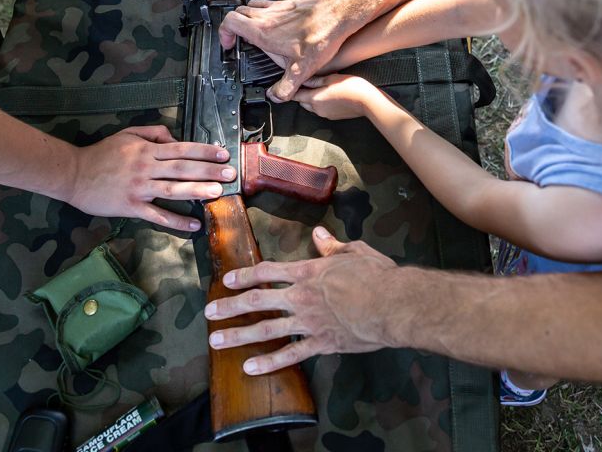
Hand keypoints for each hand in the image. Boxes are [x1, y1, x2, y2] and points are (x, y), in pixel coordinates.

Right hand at [66, 125, 233, 231]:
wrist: (73, 174)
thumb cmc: (101, 154)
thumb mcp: (127, 134)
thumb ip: (153, 133)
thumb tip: (175, 137)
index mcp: (146, 150)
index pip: (181, 149)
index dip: (203, 151)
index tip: (222, 154)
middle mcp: (145, 168)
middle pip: (182, 168)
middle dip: (208, 171)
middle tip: (230, 174)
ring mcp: (139, 188)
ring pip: (173, 190)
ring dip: (197, 191)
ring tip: (217, 194)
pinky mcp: (131, 207)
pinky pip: (157, 215)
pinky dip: (176, 221)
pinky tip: (194, 225)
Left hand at [205, 226, 397, 373]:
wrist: (393, 305)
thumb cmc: (378, 276)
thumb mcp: (355, 252)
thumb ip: (332, 246)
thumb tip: (319, 234)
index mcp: (309, 272)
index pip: (268, 271)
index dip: (245, 275)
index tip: (227, 280)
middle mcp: (301, 297)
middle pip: (258, 300)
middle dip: (230, 306)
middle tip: (209, 312)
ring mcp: (308, 322)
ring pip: (266, 329)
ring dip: (238, 335)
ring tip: (217, 341)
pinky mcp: (321, 343)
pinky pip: (290, 355)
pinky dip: (269, 363)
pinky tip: (250, 368)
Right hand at [220, 0, 361, 100]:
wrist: (339, 13)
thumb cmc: (321, 37)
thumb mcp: (302, 70)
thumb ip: (286, 86)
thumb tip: (276, 96)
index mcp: (263, 32)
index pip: (229, 22)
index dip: (224, 33)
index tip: (229, 44)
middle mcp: (268, 15)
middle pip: (239, 12)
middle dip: (235, 25)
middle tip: (239, 39)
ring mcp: (280, 5)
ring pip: (255, 4)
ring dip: (251, 15)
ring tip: (257, 29)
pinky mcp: (293, 0)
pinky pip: (275, 0)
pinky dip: (272, 8)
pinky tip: (282, 19)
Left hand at [292, 74, 377, 119]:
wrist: (367, 101)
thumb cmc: (351, 86)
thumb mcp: (331, 78)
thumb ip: (315, 80)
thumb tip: (303, 79)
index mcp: (314, 99)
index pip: (295, 96)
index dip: (290, 90)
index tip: (286, 86)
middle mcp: (317, 109)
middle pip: (302, 102)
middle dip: (302, 94)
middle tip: (306, 83)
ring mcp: (325, 115)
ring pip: (312, 107)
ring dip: (311, 99)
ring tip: (319, 88)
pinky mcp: (333, 117)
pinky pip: (322, 110)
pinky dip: (321, 103)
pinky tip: (329, 95)